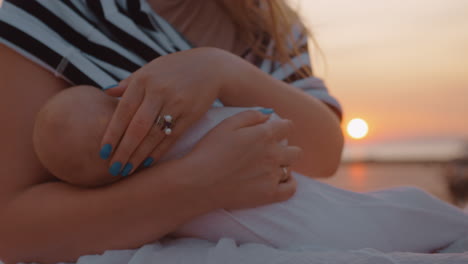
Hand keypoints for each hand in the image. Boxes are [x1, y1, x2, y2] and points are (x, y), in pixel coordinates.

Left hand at [100, 48, 228, 176]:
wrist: (211, 67)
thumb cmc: (175, 68)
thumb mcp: (151, 69)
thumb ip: (129, 82)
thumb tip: (105, 92)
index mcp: (144, 79)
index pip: (123, 110)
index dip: (112, 133)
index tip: (102, 151)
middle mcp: (159, 92)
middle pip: (137, 127)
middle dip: (123, 150)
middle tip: (112, 168)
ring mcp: (176, 104)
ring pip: (154, 136)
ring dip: (138, 156)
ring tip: (126, 171)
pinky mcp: (191, 115)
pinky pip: (171, 137)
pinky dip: (158, 152)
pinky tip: (147, 163)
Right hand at [182, 110, 301, 209]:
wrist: (198, 182)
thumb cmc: (209, 150)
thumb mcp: (226, 124)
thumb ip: (250, 115)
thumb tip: (268, 115)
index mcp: (264, 135)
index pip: (287, 126)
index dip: (281, 127)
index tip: (274, 131)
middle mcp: (273, 154)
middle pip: (295, 150)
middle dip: (286, 148)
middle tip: (270, 152)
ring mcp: (272, 175)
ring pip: (291, 169)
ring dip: (283, 166)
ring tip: (268, 168)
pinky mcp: (269, 194)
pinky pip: (291, 189)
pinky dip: (288, 184)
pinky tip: (279, 181)